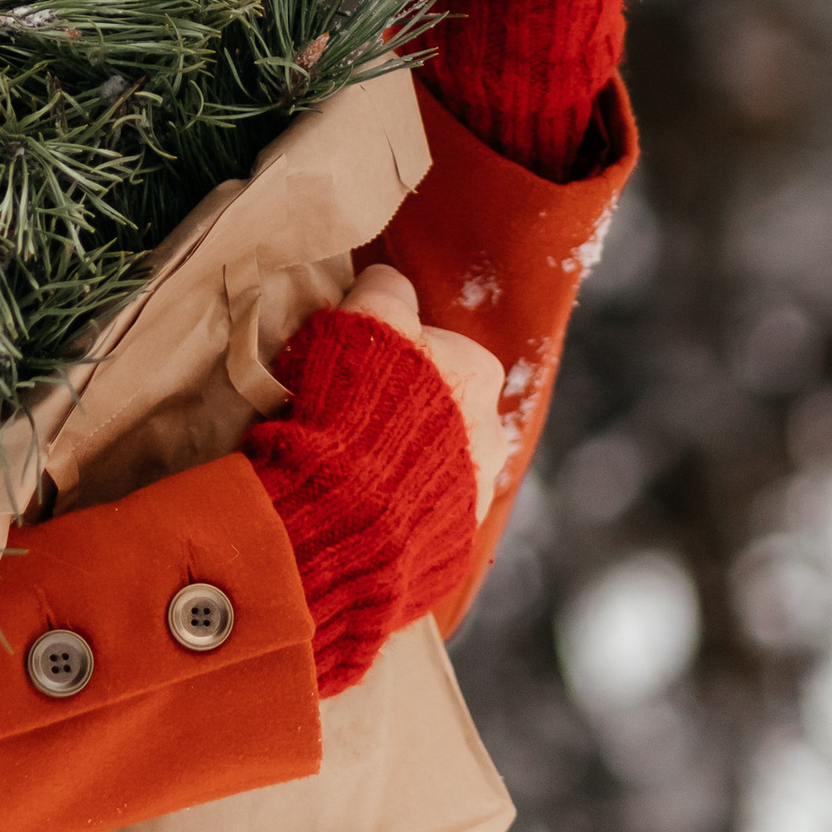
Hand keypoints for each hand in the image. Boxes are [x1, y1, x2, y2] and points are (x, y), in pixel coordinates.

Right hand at [337, 265, 502, 517]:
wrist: (340, 511)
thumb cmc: (351, 400)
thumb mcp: (364, 316)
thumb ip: (385, 289)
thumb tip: (389, 281)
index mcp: (478, 372)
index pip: (435, 348)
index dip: (390, 357)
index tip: (355, 372)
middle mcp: (491, 437)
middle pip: (441, 412)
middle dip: (404, 416)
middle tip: (348, 420)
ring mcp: (472, 500)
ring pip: (435, 470)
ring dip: (401, 467)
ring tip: (349, 470)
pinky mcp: (449, 550)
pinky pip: (420, 519)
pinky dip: (395, 513)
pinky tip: (357, 507)